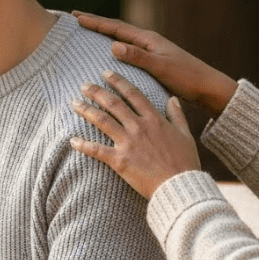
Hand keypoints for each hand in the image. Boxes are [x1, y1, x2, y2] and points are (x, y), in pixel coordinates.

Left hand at [69, 70, 200, 199]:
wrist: (180, 186)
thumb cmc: (185, 162)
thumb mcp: (185, 134)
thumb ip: (177, 115)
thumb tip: (172, 98)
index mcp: (154, 119)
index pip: (133, 94)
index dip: (118, 81)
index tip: (106, 73)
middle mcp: (139, 127)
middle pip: (113, 103)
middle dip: (96, 91)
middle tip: (83, 85)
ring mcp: (128, 143)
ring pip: (102, 120)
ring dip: (86, 110)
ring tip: (74, 103)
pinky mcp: (119, 161)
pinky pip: (97, 150)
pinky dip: (83, 145)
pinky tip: (72, 140)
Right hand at [72, 11, 237, 114]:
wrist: (207, 87)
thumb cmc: (186, 77)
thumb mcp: (160, 67)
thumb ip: (138, 56)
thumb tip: (113, 45)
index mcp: (149, 40)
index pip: (117, 28)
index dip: (96, 22)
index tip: (77, 17)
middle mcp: (148, 43)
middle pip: (117, 30)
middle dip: (97, 24)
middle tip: (76, 19)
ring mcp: (151, 52)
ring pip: (122, 40)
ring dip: (104, 35)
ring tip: (87, 33)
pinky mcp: (153, 63)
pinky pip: (128, 52)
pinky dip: (115, 49)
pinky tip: (108, 55)